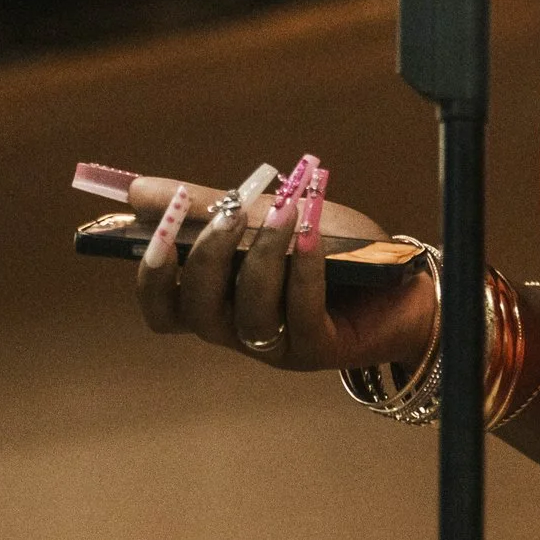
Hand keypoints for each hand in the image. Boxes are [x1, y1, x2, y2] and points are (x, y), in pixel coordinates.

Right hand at [128, 160, 434, 372]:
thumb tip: (137, 190)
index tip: (157, 226)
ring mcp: (275, 345)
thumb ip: (209, 207)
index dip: (151, 274)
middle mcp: (235, 330)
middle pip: (197, 310)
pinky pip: (299, 314)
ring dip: (263, 259)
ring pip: (248, 313)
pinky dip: (302, 272)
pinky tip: (308, 238)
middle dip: (207, 258)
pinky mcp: (316, 350)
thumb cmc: (330, 248)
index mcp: (216, 301)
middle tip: (228, 213)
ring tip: (283, 213)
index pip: (161, 307)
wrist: (402, 281)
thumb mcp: (268, 216)